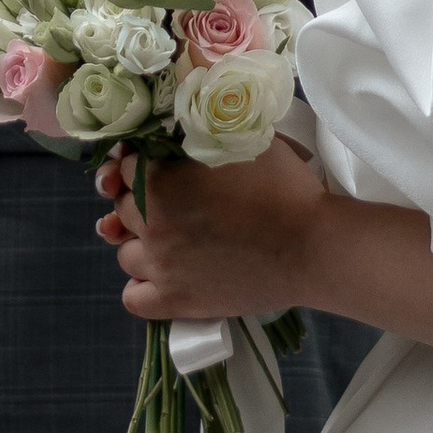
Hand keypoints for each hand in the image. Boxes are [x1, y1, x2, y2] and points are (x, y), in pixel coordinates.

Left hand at [97, 137, 331, 320]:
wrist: (310, 244)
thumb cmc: (281, 185)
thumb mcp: (239, 139)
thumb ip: (197, 133)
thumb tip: (171, 129)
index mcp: (159, 181)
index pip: (125, 168)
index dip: (143, 163)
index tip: (164, 165)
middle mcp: (151, 225)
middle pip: (122, 209)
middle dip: (141, 200)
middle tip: (177, 199)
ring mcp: (162, 268)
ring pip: (125, 253)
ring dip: (142, 242)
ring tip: (173, 237)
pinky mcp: (178, 302)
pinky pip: (133, 299)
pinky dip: (142, 286)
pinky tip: (165, 274)